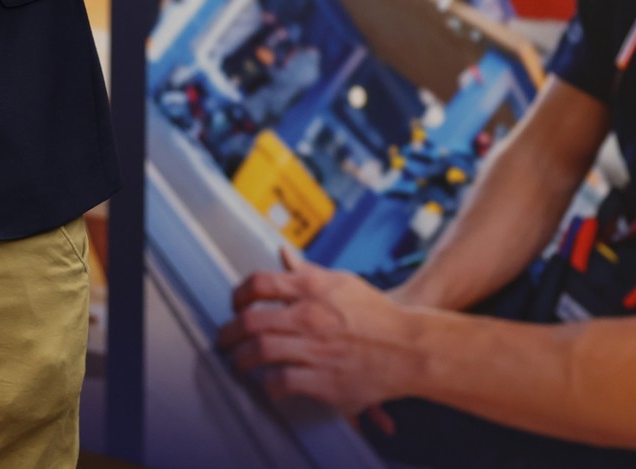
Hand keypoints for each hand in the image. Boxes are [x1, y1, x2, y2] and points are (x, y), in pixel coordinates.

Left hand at [217, 246, 417, 421]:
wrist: (410, 347)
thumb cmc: (376, 314)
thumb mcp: (342, 282)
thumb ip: (308, 271)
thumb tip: (282, 252)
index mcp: (313, 287)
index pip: (259, 283)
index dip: (238, 296)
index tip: (235, 308)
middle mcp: (310, 315)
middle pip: (251, 322)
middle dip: (229, 334)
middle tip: (225, 342)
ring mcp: (316, 348)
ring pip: (259, 353)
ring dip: (241, 361)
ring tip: (239, 365)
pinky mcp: (323, 380)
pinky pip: (281, 382)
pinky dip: (268, 385)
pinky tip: (269, 384)